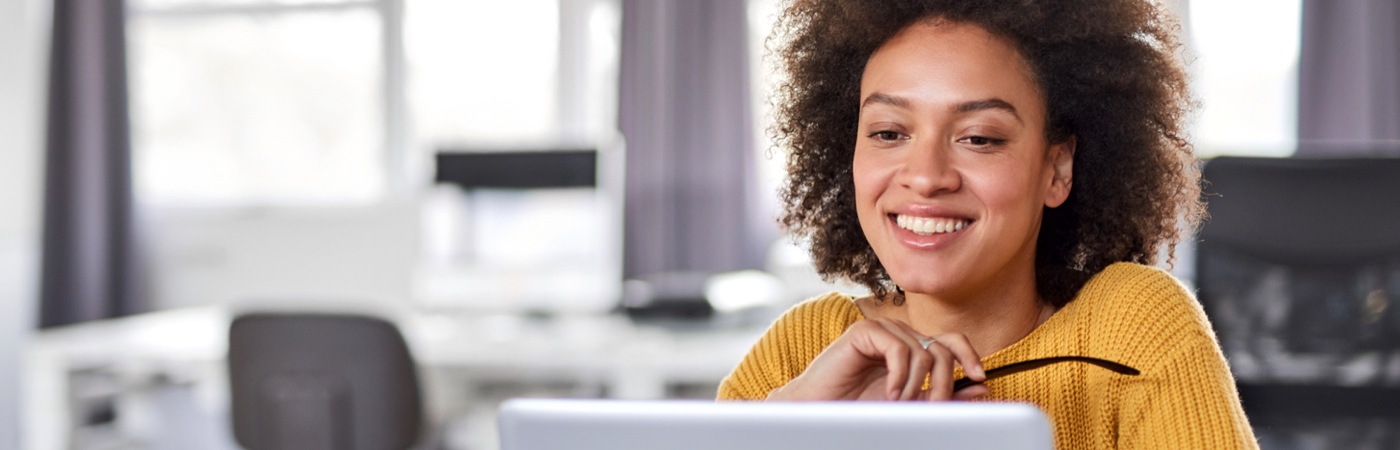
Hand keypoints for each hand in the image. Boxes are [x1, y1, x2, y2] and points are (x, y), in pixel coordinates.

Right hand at [766, 318, 988, 401]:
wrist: (818, 409)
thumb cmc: (858, 409)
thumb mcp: (909, 406)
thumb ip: (942, 396)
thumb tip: (981, 386)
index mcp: (911, 350)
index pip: (950, 341)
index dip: (968, 355)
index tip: (980, 377)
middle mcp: (900, 337)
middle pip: (941, 348)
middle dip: (944, 382)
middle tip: (932, 407)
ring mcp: (882, 331)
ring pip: (923, 351)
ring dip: (918, 385)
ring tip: (899, 404)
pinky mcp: (864, 332)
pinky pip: (900, 349)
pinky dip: (901, 376)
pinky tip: (889, 393)